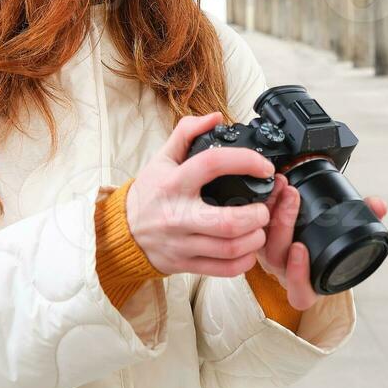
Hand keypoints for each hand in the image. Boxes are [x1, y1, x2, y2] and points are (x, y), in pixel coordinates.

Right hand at [124, 112, 274, 276]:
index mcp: (174, 183)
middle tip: (264, 207)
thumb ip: (187, 133)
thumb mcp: (162, 158)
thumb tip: (215, 117)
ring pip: (230, 248)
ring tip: (259, 227)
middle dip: (257, 215)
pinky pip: (223, 269)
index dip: (245, 162)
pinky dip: (244, 261)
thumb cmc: (148, 193)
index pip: (212, 165)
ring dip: (255, 238)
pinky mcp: (186, 264)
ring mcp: (182, 243)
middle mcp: (178, 214)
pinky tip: (248, 249)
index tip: (263, 166)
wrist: (123, 231)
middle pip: (228, 221)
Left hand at [255, 174, 387, 310]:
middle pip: (276, 257)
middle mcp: (286, 273)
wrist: (309, 239)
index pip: (300, 291)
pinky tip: (273, 187)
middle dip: (284, 224)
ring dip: (272, 210)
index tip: (301, 248)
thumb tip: (378, 205)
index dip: (298, 274)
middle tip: (293, 197)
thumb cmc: (328, 248)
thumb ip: (366, 221)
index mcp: (308, 285)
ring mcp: (269, 257)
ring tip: (284, 187)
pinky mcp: (258, 239)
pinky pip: (254, 226)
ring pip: (262, 241)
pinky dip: (264, 205)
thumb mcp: (350, 238)